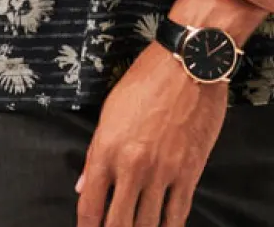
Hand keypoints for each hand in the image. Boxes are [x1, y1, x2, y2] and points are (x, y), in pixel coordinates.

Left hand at [75, 42, 227, 226]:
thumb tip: (84, 186)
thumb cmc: (147, 80)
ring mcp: (163, 172)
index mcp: (108, 150)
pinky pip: (176, 215)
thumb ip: (95, 153)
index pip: (90, 208)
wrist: (188, 64)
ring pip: (148, 225)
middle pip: (118, 225)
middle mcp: (133, 166)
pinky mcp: (189, 173)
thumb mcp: (111, 110)